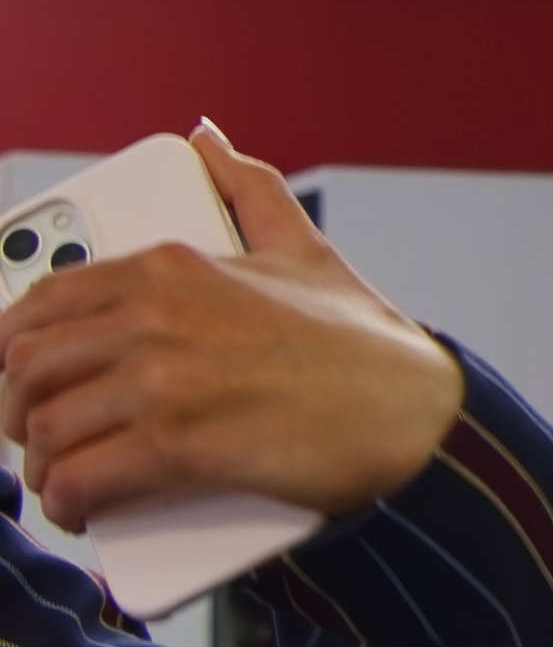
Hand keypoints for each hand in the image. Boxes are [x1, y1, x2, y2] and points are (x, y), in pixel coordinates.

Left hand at [0, 124, 464, 530]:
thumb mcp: (305, 247)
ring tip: (64, 481)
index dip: (16, 349)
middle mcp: (152, 317)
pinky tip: (79, 509)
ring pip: (45, 425)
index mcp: (169, 267)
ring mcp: (162, 381)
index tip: (28, 377)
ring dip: (41, 464)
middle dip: (17, 409)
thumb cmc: (365, 342)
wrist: (418, 413)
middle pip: (28, 366)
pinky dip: (67, 500)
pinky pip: (83, 476)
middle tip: (41, 436)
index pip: (43, 304)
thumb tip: (206, 137)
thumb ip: (249, 188)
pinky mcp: (177, 443)